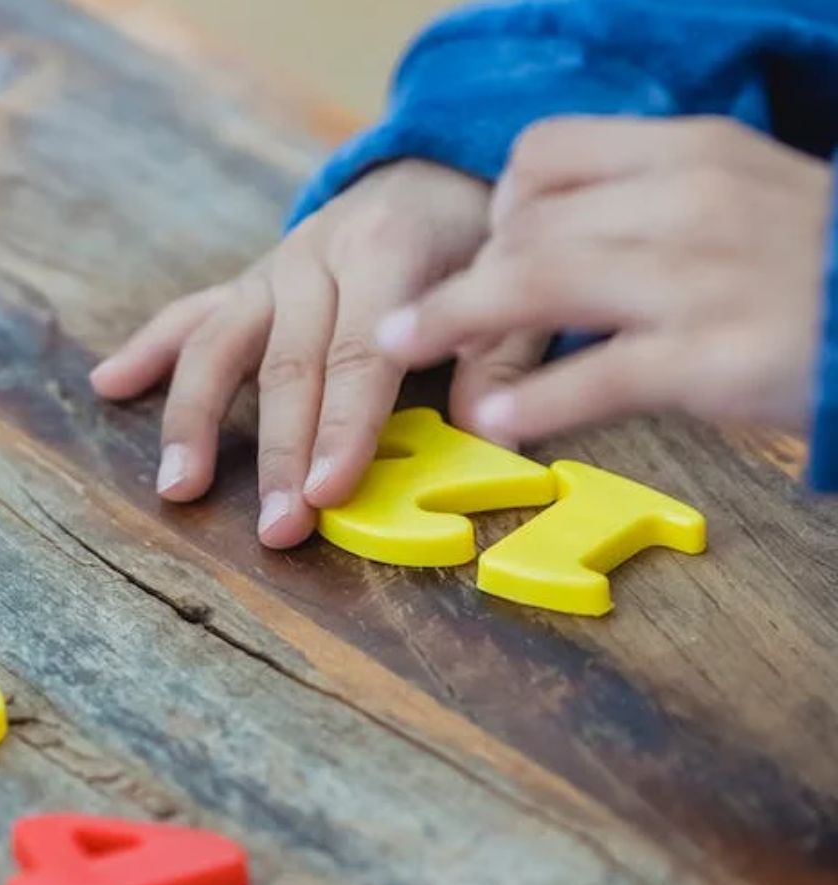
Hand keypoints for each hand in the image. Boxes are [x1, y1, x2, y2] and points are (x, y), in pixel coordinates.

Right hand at [91, 160, 546, 547]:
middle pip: (287, 364)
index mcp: (385, 252)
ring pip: (221, 343)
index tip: (328, 494)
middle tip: (277, 530)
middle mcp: (314, 258)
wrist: (435, 165)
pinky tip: (109, 384)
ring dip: (194, 417)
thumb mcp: (513, 282)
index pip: (359, 353)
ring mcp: (271, 270)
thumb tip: (479, 430)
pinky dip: (150, 348)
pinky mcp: (249, 283)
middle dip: (279, 452)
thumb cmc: (478, 238)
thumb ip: (501, 352)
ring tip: (178, 487)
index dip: (343, 426)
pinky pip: (192, 314)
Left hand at [377, 117, 833, 445]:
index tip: (484, 254)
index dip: (496, 206)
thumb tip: (557, 243)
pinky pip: (601, 374)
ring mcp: (700, 278)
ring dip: (456, 319)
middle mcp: (686, 200)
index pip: (545, 152)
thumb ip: (649, 210)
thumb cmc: (817, 268)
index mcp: (688, 152)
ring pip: (541, 280)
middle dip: (463, 278)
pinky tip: (494, 422)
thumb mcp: (741, 201)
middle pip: (526, 223)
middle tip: (422, 325)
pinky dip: (537, 401)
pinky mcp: (715, 358)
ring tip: (399, 350)